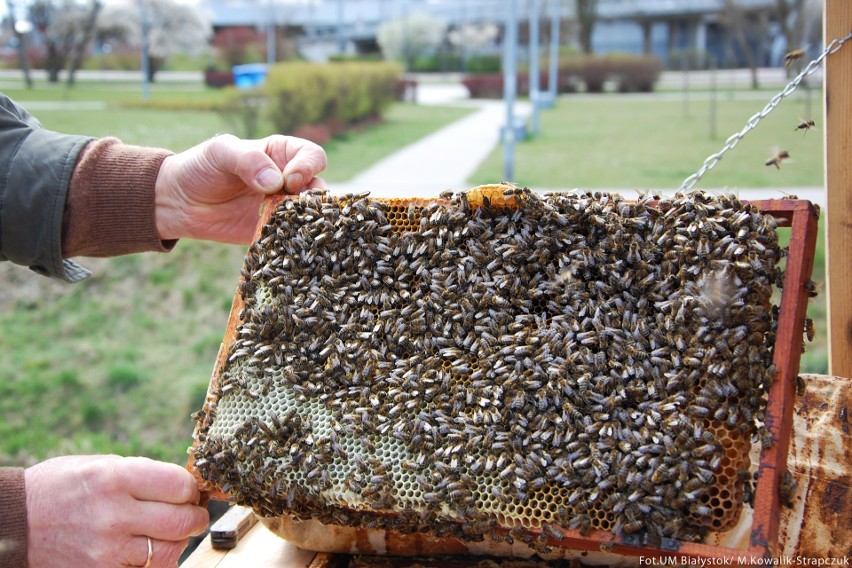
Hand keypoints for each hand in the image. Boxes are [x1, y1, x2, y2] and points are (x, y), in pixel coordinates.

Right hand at [25, 455, 208, 567]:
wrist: (16, 523)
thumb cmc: (63, 487)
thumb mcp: (102, 465)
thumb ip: (144, 475)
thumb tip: (186, 487)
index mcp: (116, 478)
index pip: (180, 485)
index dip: (191, 489)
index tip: (189, 492)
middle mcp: (114, 514)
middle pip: (182, 520)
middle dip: (195, 516)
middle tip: (193, 514)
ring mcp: (107, 549)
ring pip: (170, 550)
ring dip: (177, 541)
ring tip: (167, 533)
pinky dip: (155, 562)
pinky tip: (146, 551)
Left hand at [154, 133, 326, 243]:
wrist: (178, 202)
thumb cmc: (200, 168)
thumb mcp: (220, 153)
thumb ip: (248, 160)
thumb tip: (277, 182)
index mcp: (281, 153)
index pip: (312, 156)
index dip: (307, 167)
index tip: (289, 180)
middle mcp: (288, 180)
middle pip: (318, 187)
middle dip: (312, 197)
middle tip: (293, 205)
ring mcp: (282, 208)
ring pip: (311, 216)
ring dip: (307, 221)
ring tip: (292, 226)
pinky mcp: (273, 232)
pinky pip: (292, 238)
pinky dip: (293, 242)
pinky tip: (284, 244)